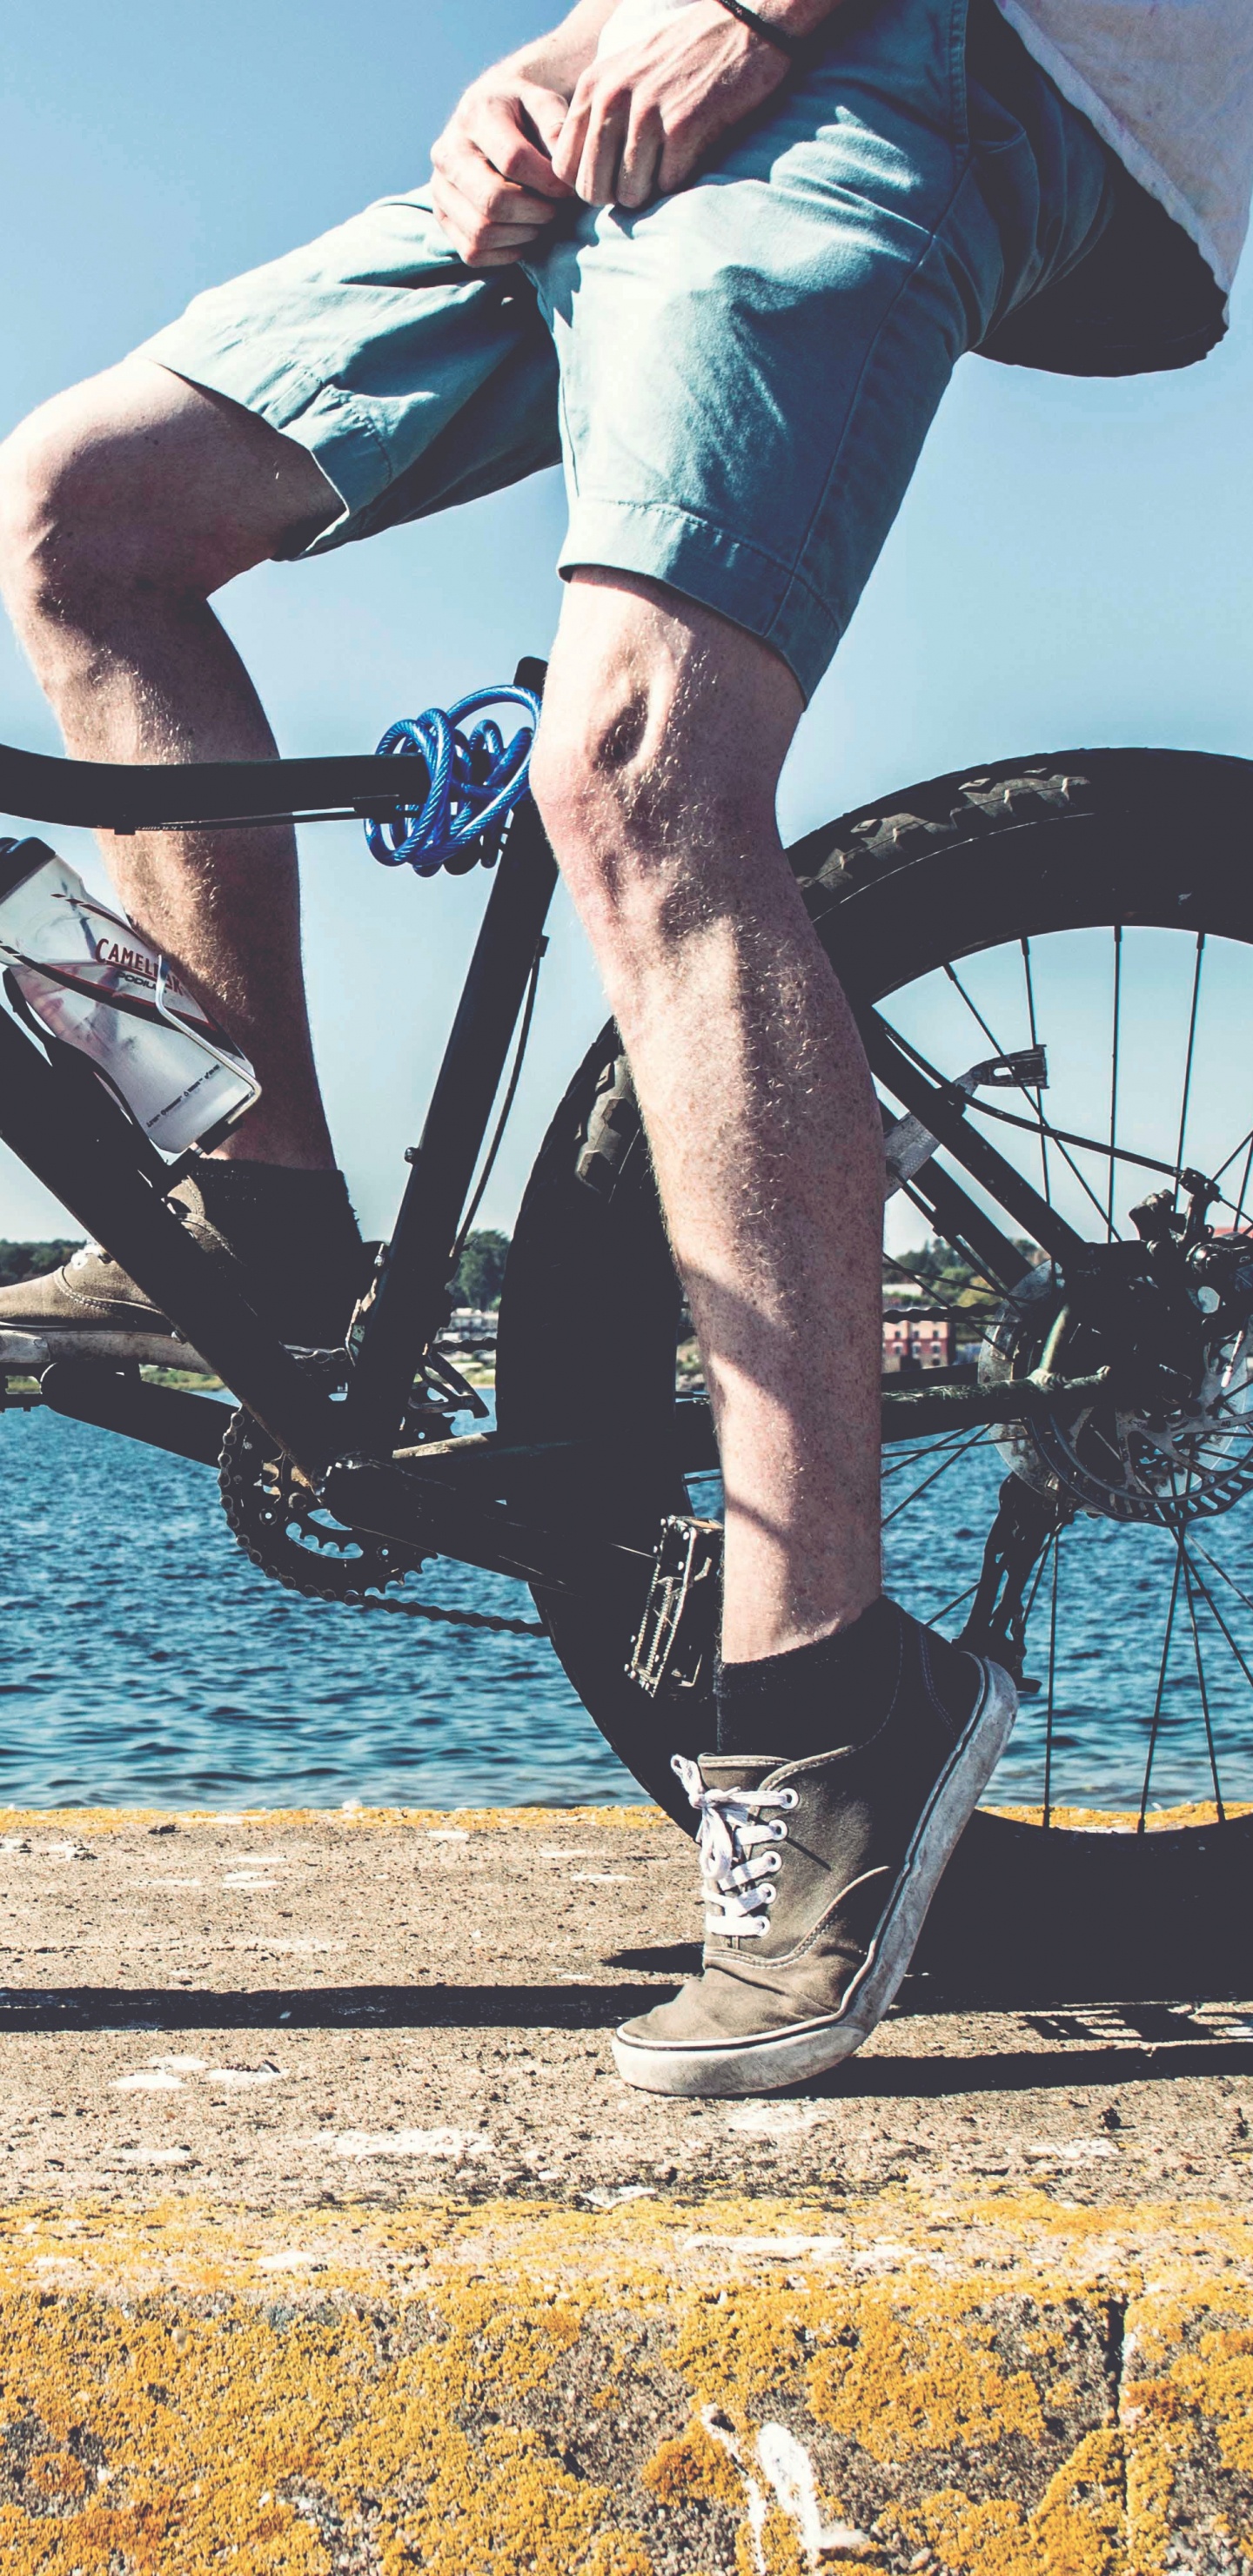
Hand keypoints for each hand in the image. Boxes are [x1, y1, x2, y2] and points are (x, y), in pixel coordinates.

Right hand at [430, 74, 574, 268]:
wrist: (493, 116)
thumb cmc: (526, 113)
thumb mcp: (544, 102)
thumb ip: (556, 125)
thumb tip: (565, 166)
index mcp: (475, 115)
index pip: (514, 161)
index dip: (549, 182)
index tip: (569, 187)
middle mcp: (447, 152)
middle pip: (493, 202)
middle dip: (536, 213)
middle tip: (556, 208)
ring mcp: (439, 188)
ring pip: (481, 233)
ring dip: (523, 235)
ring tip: (542, 219)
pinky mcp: (441, 216)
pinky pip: (473, 253)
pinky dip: (506, 253)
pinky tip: (524, 233)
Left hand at [552, 1, 789, 209]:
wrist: (742, 27)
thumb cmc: (684, 58)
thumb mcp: (625, 72)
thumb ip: (599, 114)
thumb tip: (585, 176)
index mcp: (592, 87)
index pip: (565, 167)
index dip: (590, 183)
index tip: (615, 176)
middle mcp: (612, 99)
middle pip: (592, 190)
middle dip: (618, 196)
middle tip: (645, 179)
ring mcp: (646, 113)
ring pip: (628, 195)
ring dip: (651, 192)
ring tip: (669, 165)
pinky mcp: (683, 127)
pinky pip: (667, 185)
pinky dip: (681, 180)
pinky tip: (693, 152)